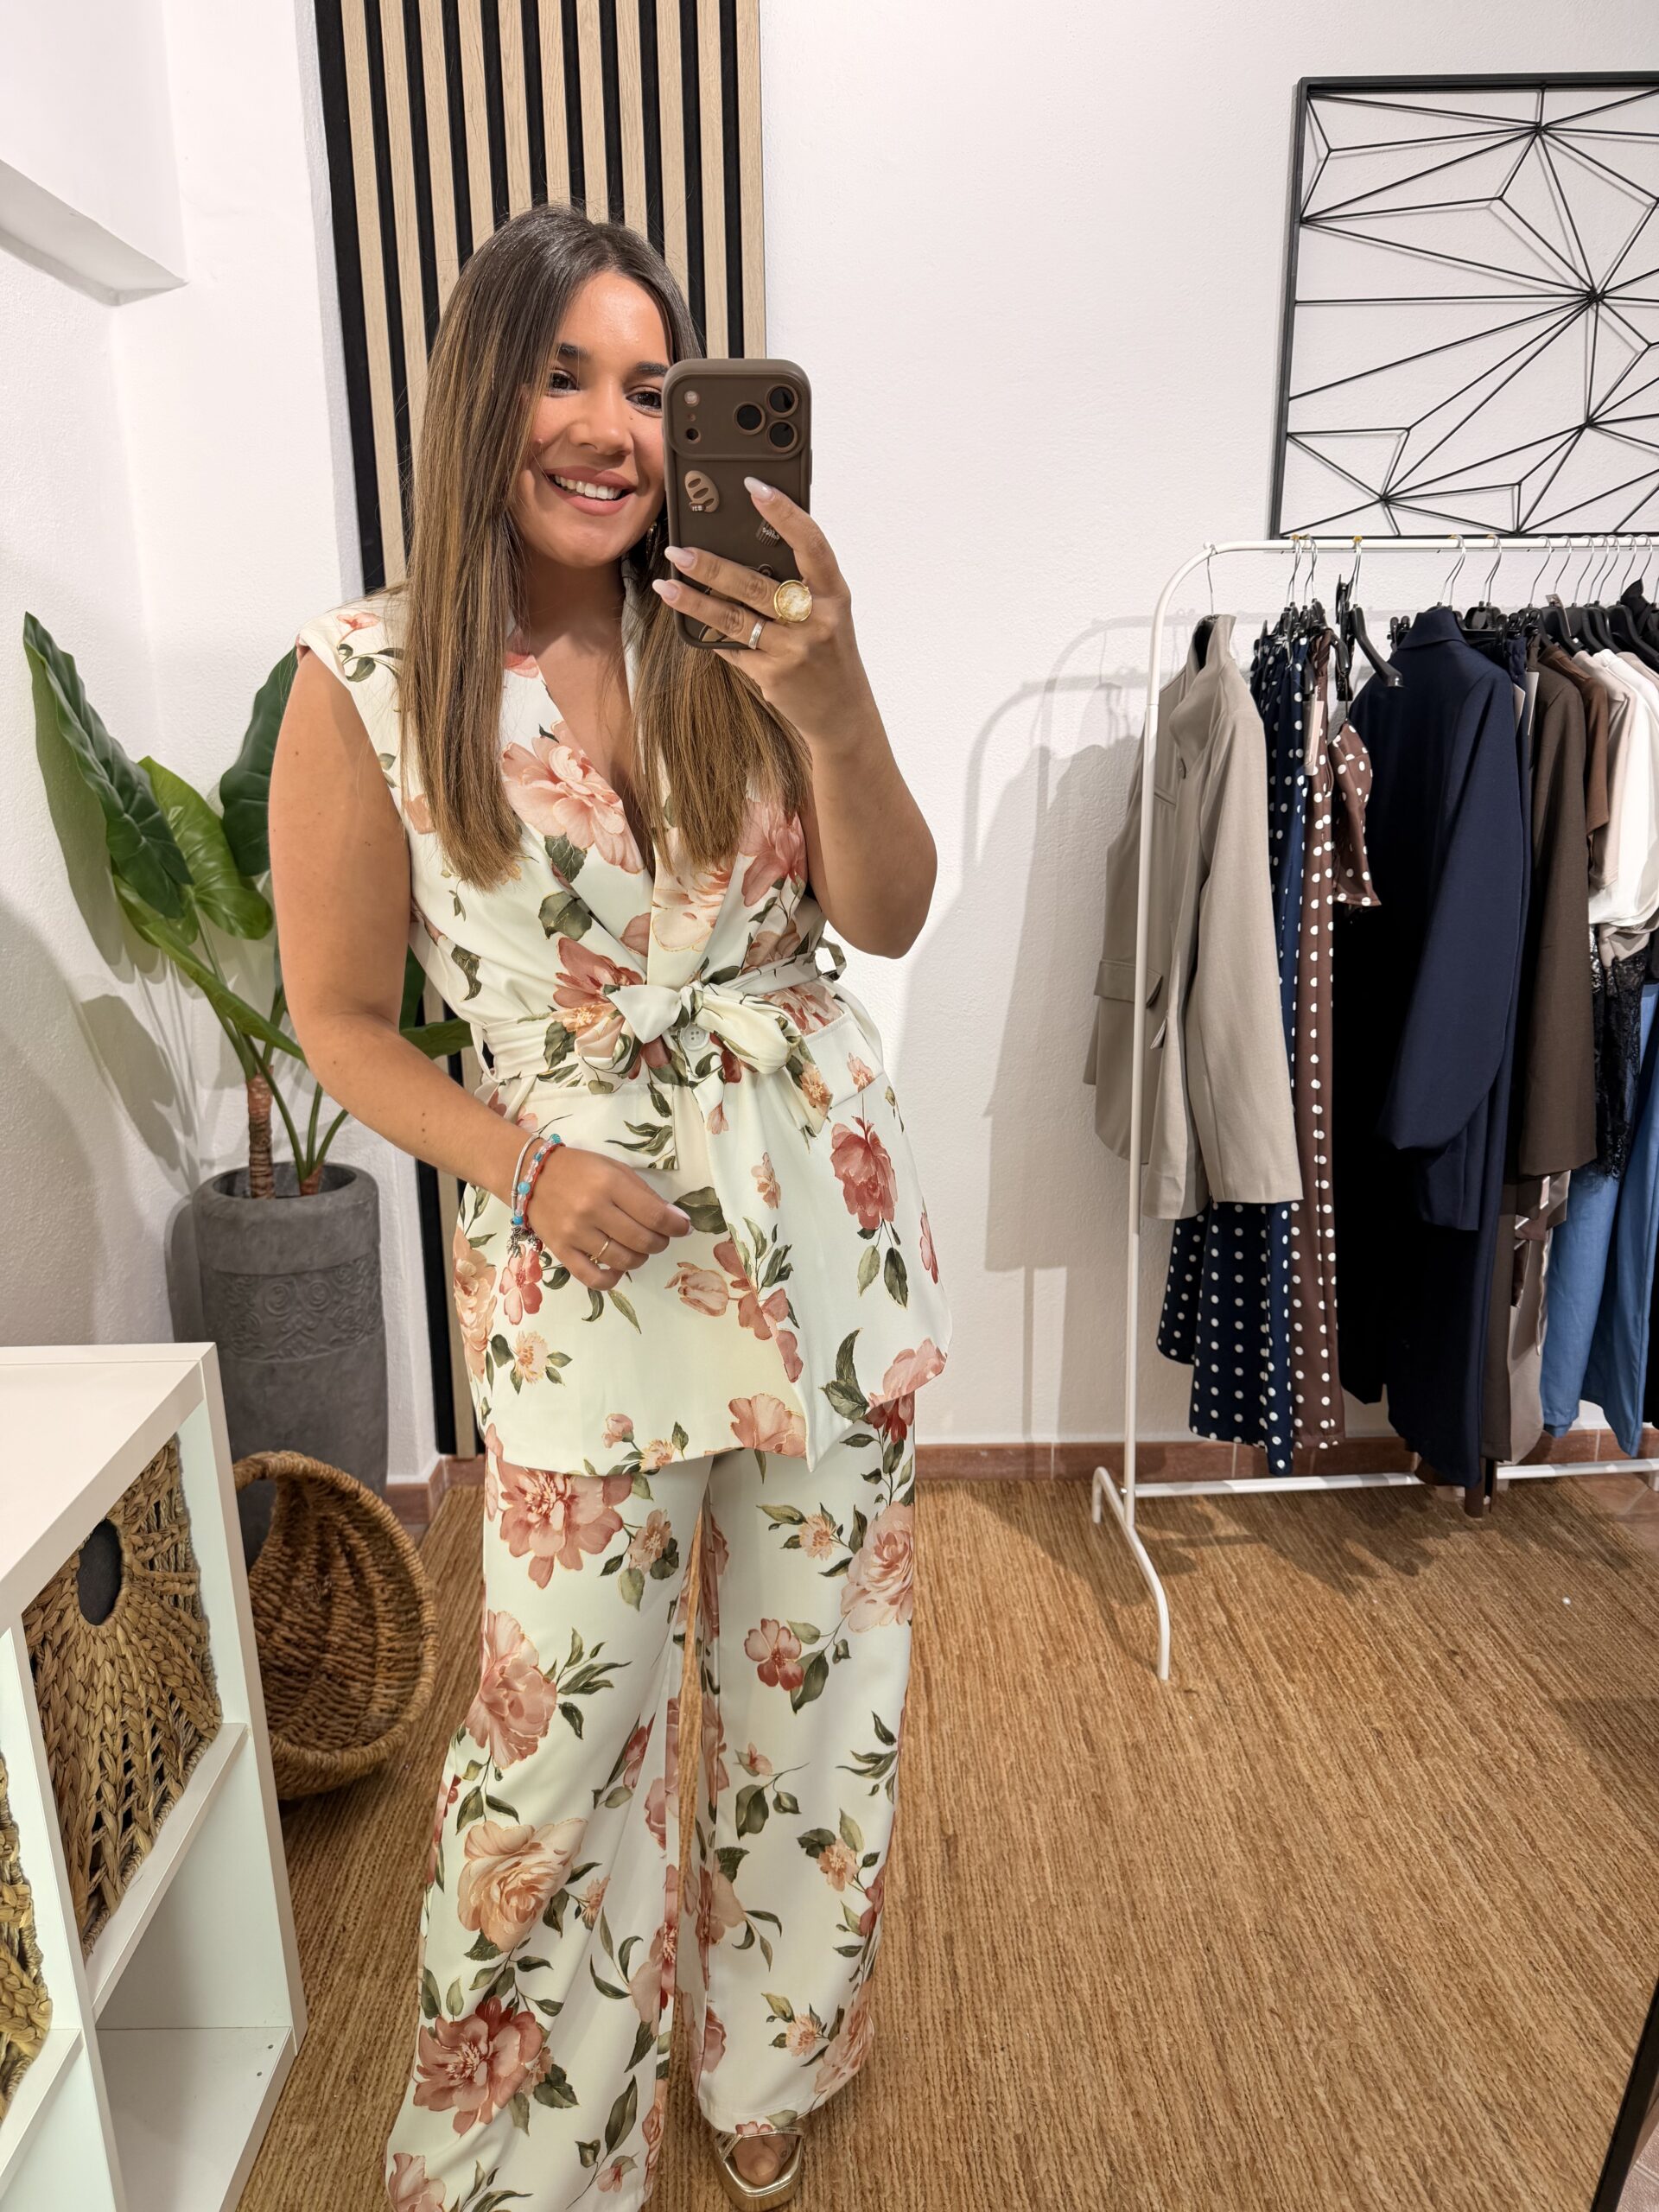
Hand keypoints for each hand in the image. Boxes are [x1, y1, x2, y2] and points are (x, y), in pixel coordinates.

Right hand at [528, 1145, 689, 1289]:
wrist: (532, 1175)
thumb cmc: (580, 1169)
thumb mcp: (616, 1169)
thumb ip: (645, 1195)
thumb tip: (676, 1220)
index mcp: (610, 1184)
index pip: (655, 1215)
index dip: (677, 1226)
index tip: (683, 1227)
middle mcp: (592, 1210)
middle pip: (642, 1241)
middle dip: (660, 1243)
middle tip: (659, 1237)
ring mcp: (575, 1233)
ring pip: (623, 1261)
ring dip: (640, 1258)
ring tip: (639, 1248)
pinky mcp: (561, 1251)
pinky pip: (593, 1278)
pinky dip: (612, 1279)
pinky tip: (618, 1268)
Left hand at [650, 478, 877, 744]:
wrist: (842, 712)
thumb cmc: (829, 651)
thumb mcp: (828, 612)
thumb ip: (799, 583)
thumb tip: (747, 547)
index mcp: (834, 594)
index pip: (811, 543)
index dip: (784, 512)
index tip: (754, 486)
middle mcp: (817, 620)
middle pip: (757, 584)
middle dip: (713, 566)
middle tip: (679, 549)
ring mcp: (794, 650)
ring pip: (734, 619)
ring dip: (695, 600)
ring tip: (666, 583)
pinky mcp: (773, 676)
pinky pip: (733, 647)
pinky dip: (710, 633)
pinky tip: (688, 619)